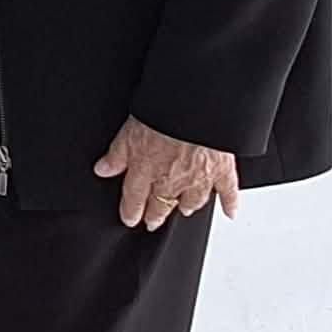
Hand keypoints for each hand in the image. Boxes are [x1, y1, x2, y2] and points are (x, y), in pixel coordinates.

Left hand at [94, 117, 240, 229]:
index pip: (134, 199)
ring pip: (192, 201)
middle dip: (155, 215)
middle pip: (162, 204)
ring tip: (183, 210)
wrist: (197, 108)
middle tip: (152, 223)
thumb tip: (102, 169)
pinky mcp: (222, 170)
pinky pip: (227, 192)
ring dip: (186, 207)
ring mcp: (198, 178)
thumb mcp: (128, 132)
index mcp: (146, 170)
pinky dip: (229, 204)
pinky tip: (229, 212)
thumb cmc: (162, 115)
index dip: (131, 212)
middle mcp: (171, 180)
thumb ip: (116, 154)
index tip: (129, 219)